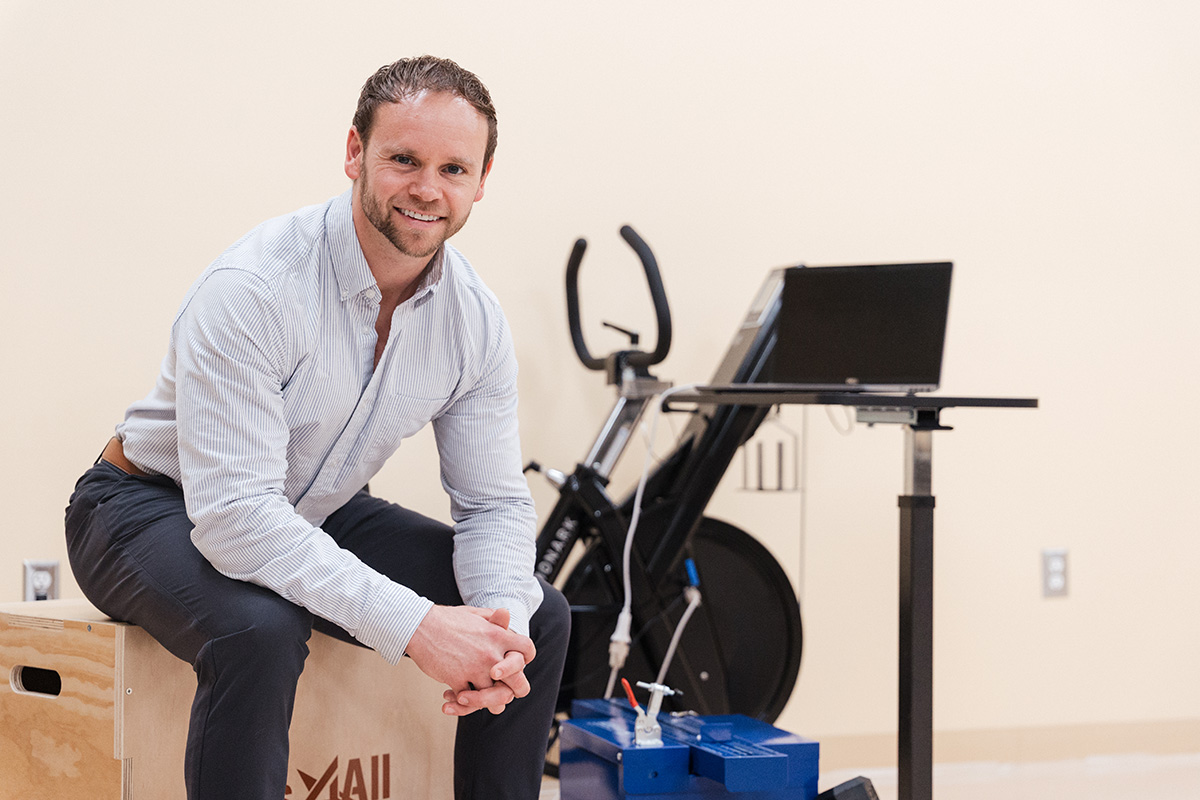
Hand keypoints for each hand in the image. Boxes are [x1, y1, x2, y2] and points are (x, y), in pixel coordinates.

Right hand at [405, 604, 534, 715]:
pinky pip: (467, 701)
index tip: (517, 665)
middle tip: (504, 692)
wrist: (419, 625)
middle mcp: (490, 653)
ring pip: (493, 698)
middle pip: (517, 683)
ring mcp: (474, 668)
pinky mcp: (456, 679)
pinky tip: (452, 697)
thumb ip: (494, 618)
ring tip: (479, 700)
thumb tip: (506, 614)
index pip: (527, 650)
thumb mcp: (475, 614)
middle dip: (513, 690)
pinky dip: (461, 703)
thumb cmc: (448, 619)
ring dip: (487, 702)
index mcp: (498, 636)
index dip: (525, 659)